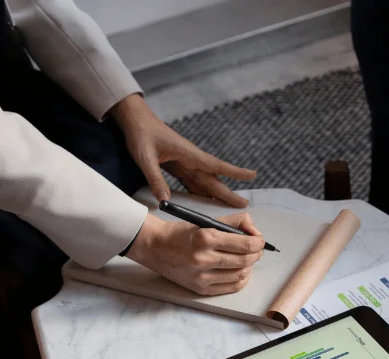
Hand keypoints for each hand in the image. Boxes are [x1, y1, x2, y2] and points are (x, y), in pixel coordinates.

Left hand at [111, 94, 256, 207]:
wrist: (136, 121)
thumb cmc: (141, 134)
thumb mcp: (145, 157)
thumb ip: (155, 179)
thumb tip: (165, 200)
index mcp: (188, 154)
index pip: (216, 165)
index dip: (234, 172)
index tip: (252, 175)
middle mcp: (191, 159)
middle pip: (213, 179)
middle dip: (229, 192)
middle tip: (245, 204)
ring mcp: (185, 163)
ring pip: (204, 183)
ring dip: (216, 195)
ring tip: (229, 208)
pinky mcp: (178, 167)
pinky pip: (192, 183)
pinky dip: (200, 193)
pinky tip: (206, 203)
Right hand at [127, 212, 264, 295]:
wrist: (155, 247)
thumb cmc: (182, 233)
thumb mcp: (206, 221)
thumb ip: (234, 222)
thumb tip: (255, 232)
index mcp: (205, 238)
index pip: (245, 244)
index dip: (258, 242)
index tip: (260, 240)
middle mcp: (204, 259)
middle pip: (245, 260)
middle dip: (256, 254)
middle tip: (256, 249)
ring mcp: (202, 277)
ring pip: (241, 275)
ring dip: (250, 266)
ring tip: (247, 259)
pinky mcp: (201, 289)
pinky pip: (231, 287)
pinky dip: (241, 279)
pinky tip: (240, 271)